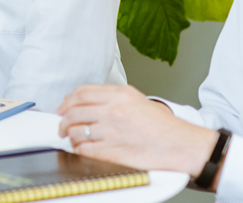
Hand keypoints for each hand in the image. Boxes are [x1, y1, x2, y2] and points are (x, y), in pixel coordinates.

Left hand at [55, 84, 218, 181]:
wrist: (181, 145)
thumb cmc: (165, 127)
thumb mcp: (140, 100)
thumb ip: (115, 96)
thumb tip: (92, 101)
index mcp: (120, 94)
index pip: (81, 93)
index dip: (67, 101)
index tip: (63, 107)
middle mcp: (113, 110)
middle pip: (74, 111)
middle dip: (62, 120)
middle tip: (61, 125)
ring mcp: (111, 130)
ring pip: (76, 131)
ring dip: (69, 136)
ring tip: (71, 139)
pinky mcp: (112, 150)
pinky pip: (85, 149)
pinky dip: (78, 150)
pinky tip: (81, 149)